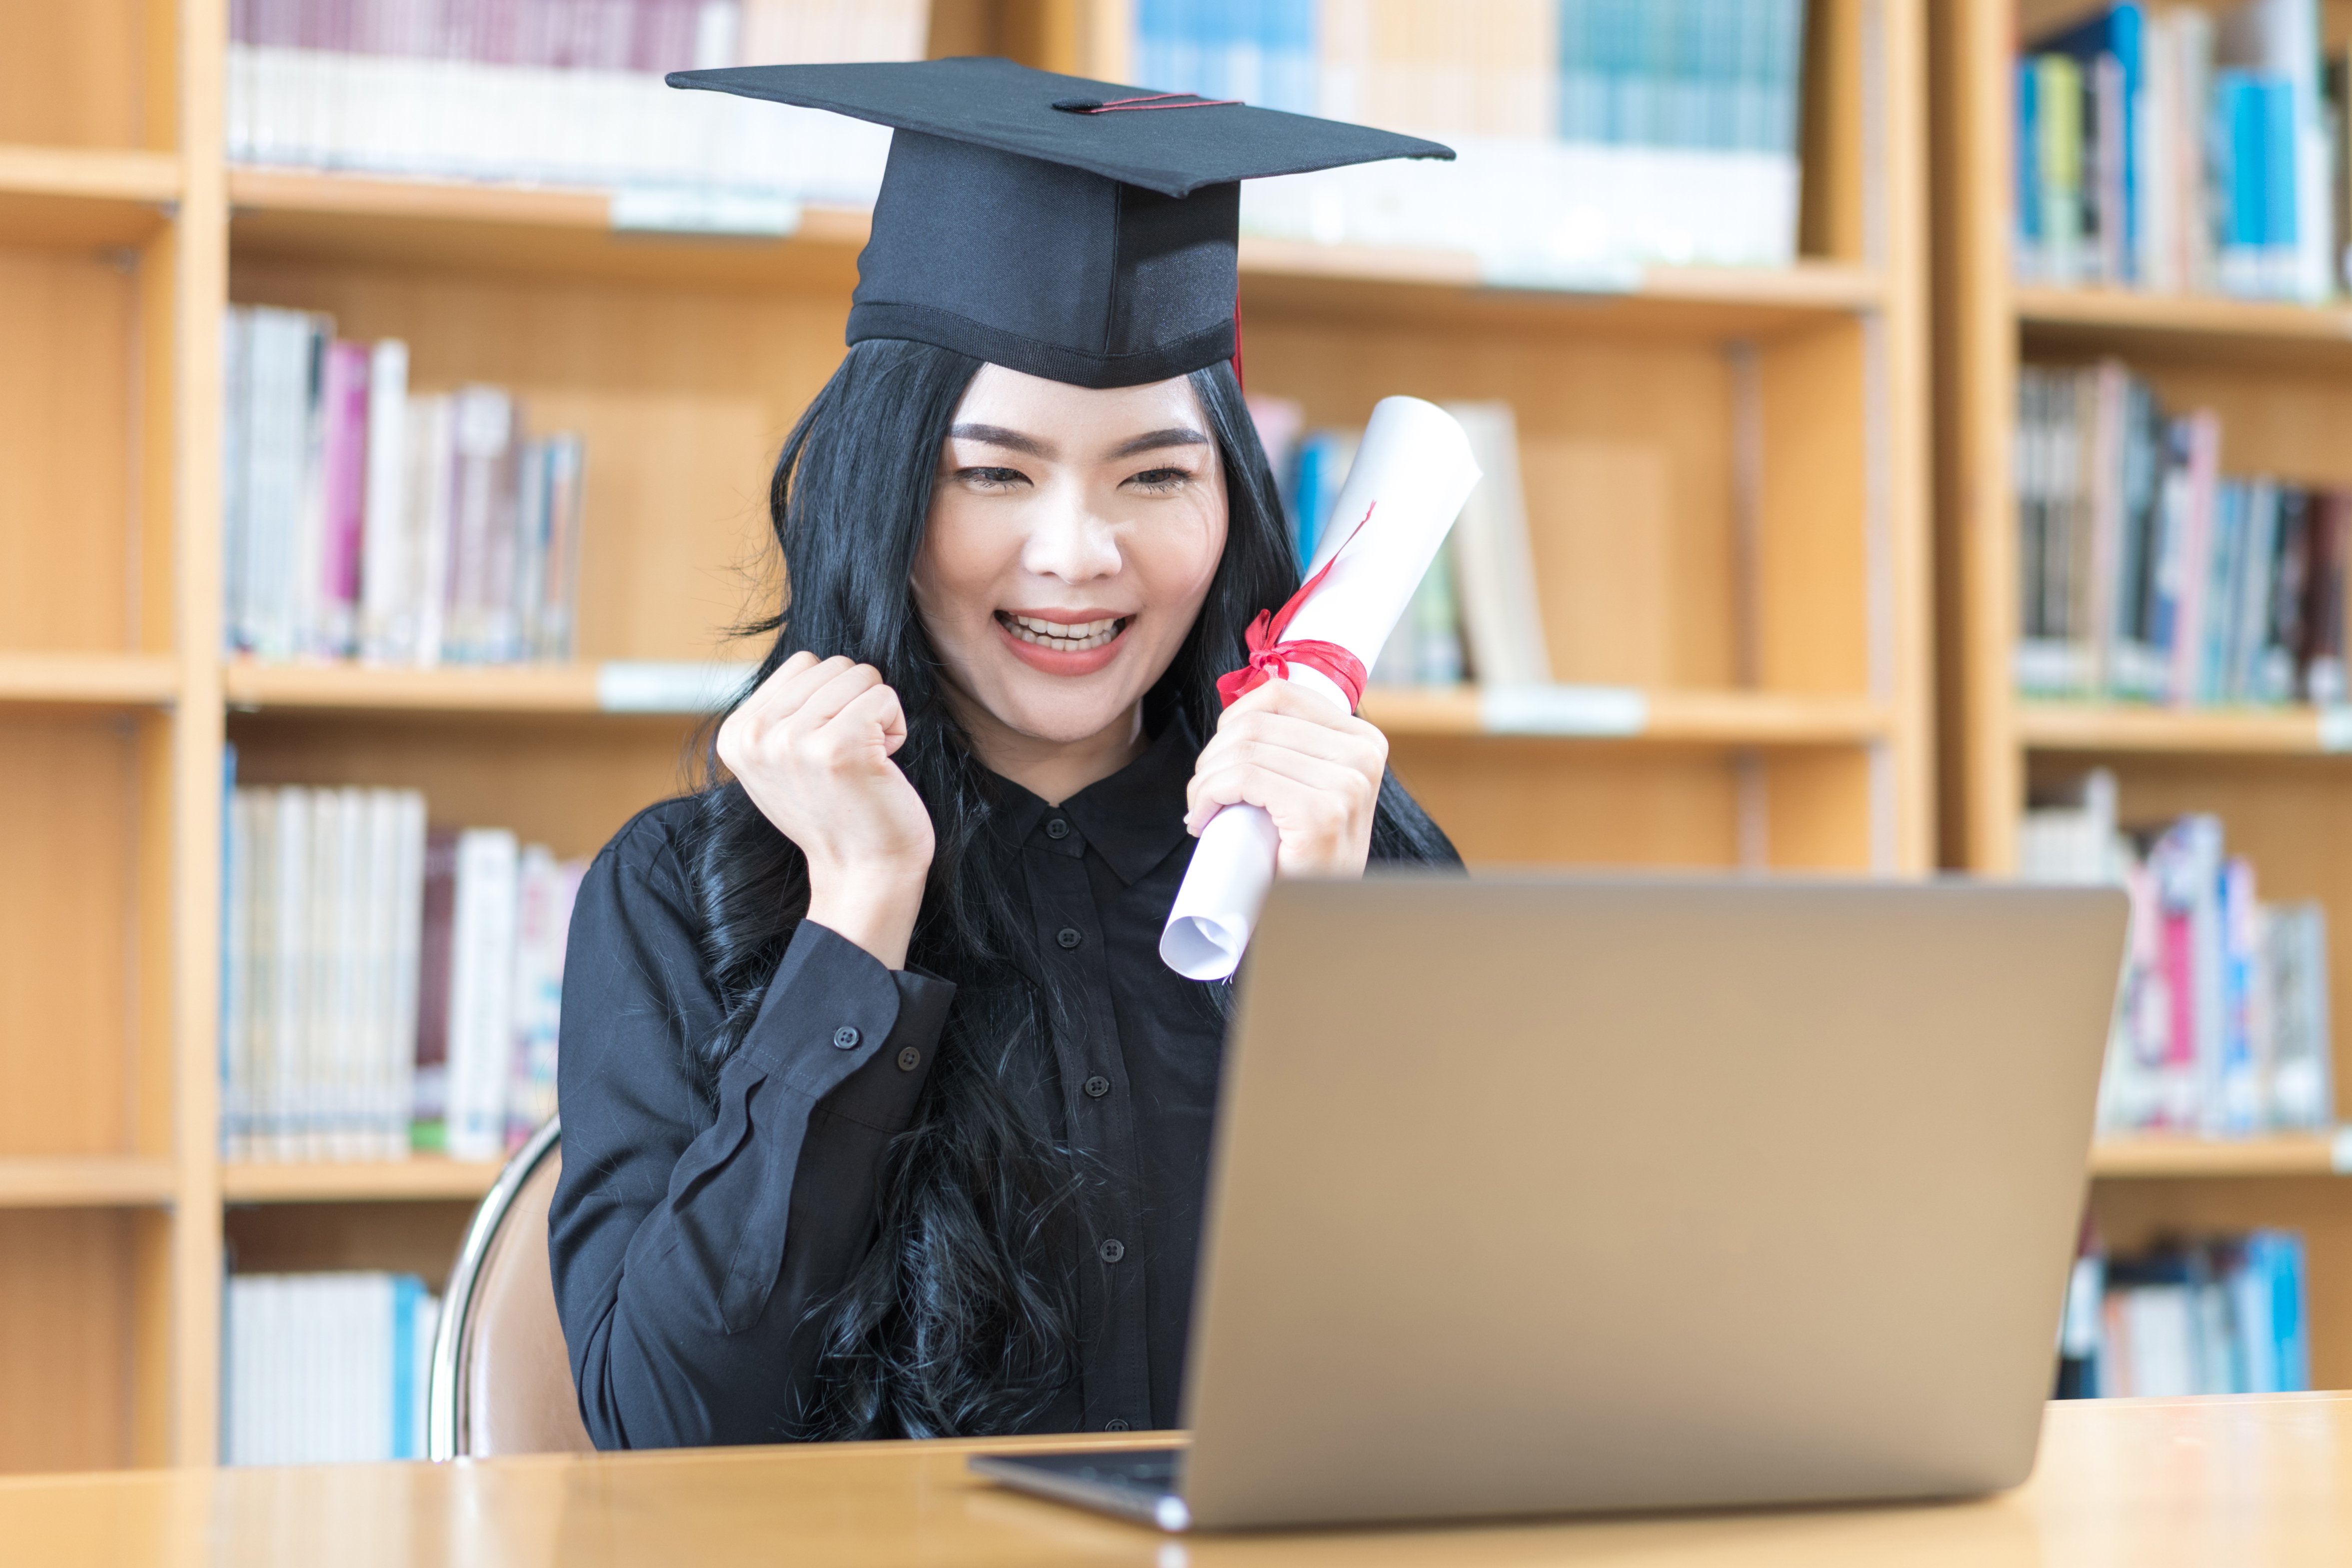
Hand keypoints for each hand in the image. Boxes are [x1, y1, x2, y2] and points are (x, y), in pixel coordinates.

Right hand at [716, 652, 933, 967]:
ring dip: (876, 716)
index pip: (802, 662)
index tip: (826, 751)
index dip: (830, 700)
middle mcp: (756, 734)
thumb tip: (809, 661)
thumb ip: (782, 712)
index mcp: (737, 733)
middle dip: (855, 704)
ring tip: (863, 763)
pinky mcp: (838, 746)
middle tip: (850, 759)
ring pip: (861, 674)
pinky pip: (885, 696)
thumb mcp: (783, 761)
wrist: (862, 872)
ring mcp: (794, 740)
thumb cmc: (836, 812)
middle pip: (834, 663)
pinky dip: (896, 728)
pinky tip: (881, 767)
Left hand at [1184, 679, 1385, 878]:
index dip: (1233, 721)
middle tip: (1203, 794)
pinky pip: (1243, 778)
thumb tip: (1236, 715)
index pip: (1280, 695)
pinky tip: (1202, 817)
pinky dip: (1209, 794)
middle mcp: (1363, 756)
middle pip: (1255, 723)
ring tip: (1202, 808)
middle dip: (1212, 756)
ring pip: (1244, 750)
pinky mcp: (1320, 813)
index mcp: (1363, 740)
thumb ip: (1295, 747)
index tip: (1220, 758)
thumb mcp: (1312, 786)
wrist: (1319, 913)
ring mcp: (1346, 785)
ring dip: (1205, 779)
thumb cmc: (1305, 853)